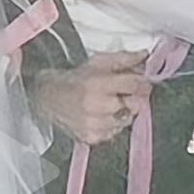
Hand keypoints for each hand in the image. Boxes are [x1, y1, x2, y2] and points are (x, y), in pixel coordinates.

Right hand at [33, 51, 151, 145]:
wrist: (48, 97)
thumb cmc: (74, 79)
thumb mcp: (98, 62)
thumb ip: (123, 59)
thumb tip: (144, 55)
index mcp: (96, 84)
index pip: (134, 85)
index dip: (142, 83)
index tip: (141, 82)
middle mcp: (94, 106)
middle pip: (134, 105)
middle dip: (132, 98)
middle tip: (122, 93)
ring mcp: (93, 124)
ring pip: (126, 120)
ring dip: (122, 112)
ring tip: (107, 104)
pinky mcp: (90, 137)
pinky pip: (114, 133)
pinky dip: (111, 125)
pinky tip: (100, 116)